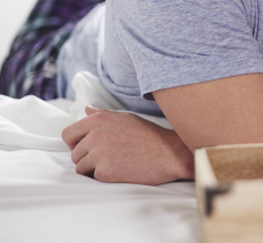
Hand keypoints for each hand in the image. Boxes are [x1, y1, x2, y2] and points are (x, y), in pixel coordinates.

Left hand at [61, 106, 193, 184]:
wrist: (170, 153)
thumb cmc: (149, 135)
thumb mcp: (126, 118)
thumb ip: (102, 115)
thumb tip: (86, 110)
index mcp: (99, 120)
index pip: (68, 134)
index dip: (74, 143)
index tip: (86, 148)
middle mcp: (95, 135)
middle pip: (74, 153)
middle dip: (87, 157)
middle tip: (110, 157)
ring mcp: (99, 154)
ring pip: (81, 168)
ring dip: (94, 169)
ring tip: (117, 163)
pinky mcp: (104, 172)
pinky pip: (93, 178)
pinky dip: (104, 177)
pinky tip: (121, 170)